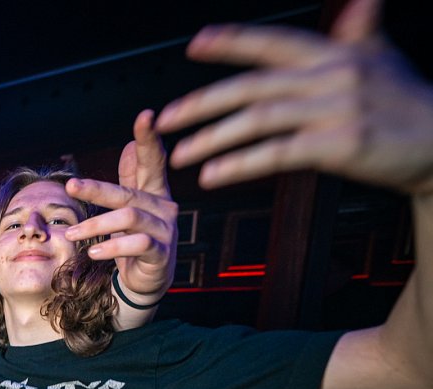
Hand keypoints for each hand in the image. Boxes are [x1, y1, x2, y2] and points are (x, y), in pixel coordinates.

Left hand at [65, 109, 177, 299]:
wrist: (147, 280)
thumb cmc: (135, 239)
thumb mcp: (130, 208)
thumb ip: (130, 179)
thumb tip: (128, 146)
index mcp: (154, 192)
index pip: (152, 161)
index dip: (149, 139)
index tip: (146, 115)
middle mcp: (164, 207)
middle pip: (127, 192)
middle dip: (96, 189)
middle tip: (70, 186)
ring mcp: (165, 230)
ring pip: (129, 218)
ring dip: (96, 224)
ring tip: (72, 234)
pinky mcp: (161, 253)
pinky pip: (137, 244)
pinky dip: (112, 247)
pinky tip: (93, 253)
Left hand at [155, 0, 432, 195]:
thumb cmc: (404, 103)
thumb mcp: (380, 59)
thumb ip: (356, 31)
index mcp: (334, 54)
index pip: (273, 43)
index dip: (233, 42)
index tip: (195, 46)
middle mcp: (333, 75)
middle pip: (253, 86)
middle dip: (202, 103)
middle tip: (168, 119)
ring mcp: (337, 109)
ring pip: (259, 120)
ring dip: (213, 138)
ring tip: (183, 154)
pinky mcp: (340, 144)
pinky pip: (278, 154)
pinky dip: (241, 164)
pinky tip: (215, 174)